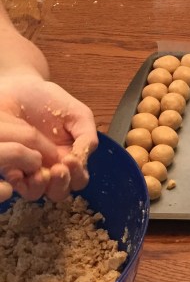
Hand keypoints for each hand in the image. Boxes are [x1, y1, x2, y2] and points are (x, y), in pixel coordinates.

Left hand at [0, 74, 97, 203]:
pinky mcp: (11, 167)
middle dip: (61, 184)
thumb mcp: (77, 113)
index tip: (71, 159)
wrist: (19, 88)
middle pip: (60, 192)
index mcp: (70, 157)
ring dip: (42, 186)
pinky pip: (16, 184)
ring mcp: (30, 169)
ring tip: (39, 171)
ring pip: (39, 193)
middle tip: (57, 168)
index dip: (77, 174)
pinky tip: (18, 170)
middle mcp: (51, 168)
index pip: (79, 178)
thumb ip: (87, 135)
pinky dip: (19, 182)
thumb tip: (84, 157)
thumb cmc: (49, 99)